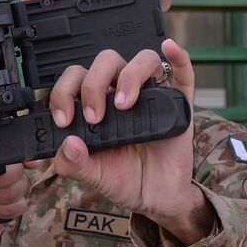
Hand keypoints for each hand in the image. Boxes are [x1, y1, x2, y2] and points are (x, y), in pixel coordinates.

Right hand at [0, 125, 29, 239]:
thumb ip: (2, 149)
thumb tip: (34, 161)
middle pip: (4, 175)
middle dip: (20, 176)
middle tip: (19, 175)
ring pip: (7, 194)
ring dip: (20, 191)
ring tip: (18, 187)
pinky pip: (5, 210)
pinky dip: (18, 206)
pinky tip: (15, 201)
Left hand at [47, 38, 213, 244]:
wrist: (156, 198)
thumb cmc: (124, 180)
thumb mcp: (92, 177)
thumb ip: (74, 164)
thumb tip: (68, 144)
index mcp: (97, 105)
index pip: (76, 79)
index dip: (64, 93)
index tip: (64, 119)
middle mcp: (122, 94)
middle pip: (107, 62)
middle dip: (94, 84)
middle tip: (94, 117)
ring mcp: (152, 97)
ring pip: (142, 61)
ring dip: (130, 75)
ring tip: (125, 104)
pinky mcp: (179, 105)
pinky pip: (182, 74)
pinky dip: (178, 57)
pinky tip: (169, 49)